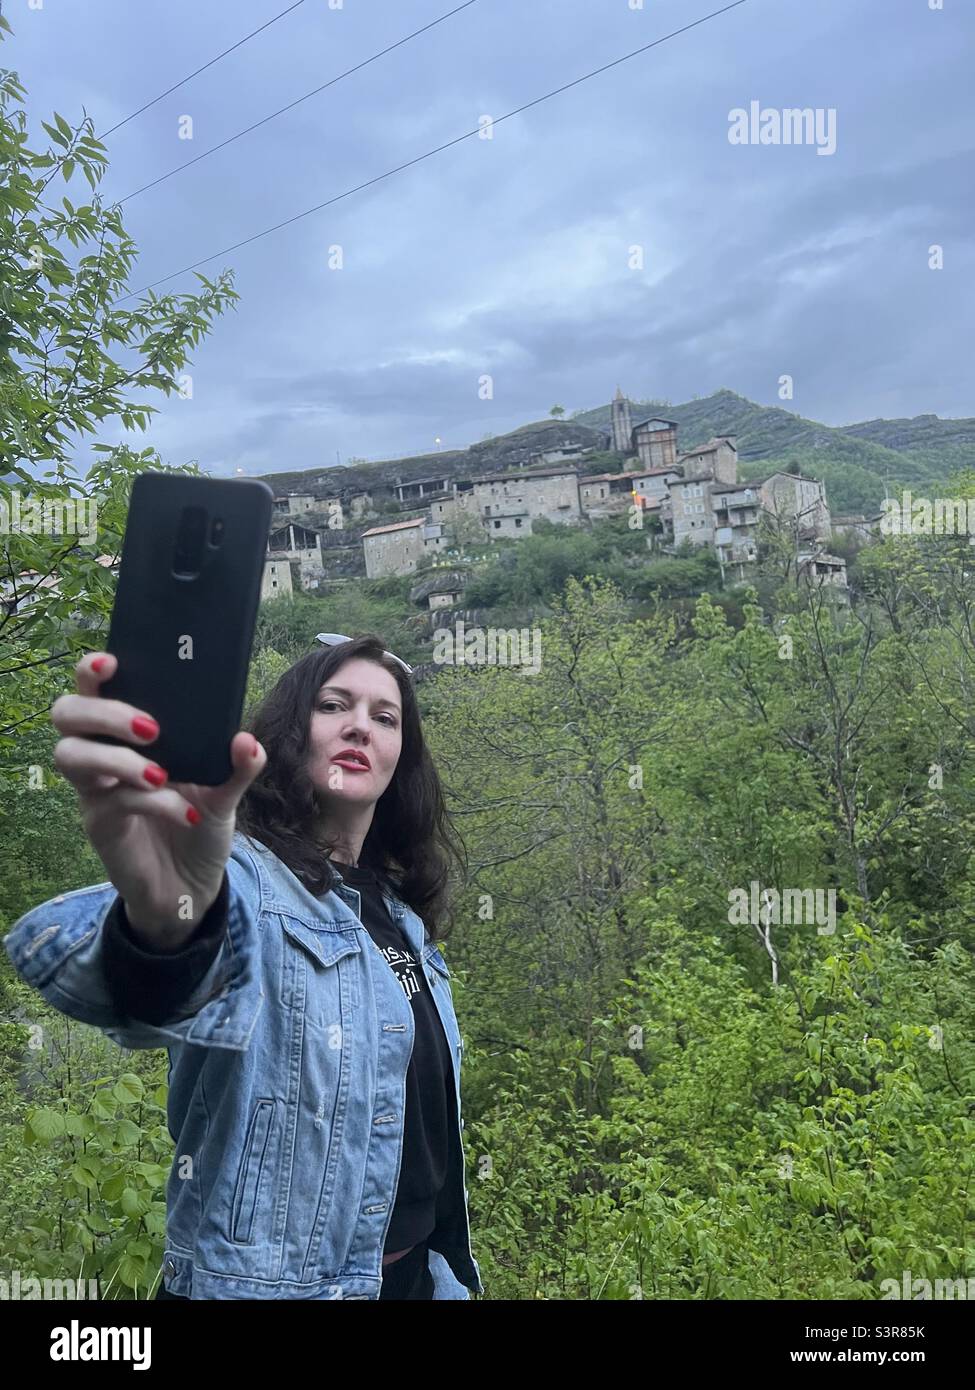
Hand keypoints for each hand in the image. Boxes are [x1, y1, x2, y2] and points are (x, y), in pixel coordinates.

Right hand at [51, 650, 266, 947]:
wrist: (191, 885)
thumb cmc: (198, 825)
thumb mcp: (226, 794)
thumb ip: (238, 766)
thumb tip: (246, 740)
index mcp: (127, 735)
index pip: (93, 691)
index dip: (92, 671)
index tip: (113, 660)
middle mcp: (102, 756)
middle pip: (66, 714)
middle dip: (103, 710)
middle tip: (151, 726)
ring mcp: (96, 790)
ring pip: (71, 755)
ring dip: (117, 756)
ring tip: (160, 772)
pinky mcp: (101, 825)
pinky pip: (115, 802)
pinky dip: (155, 803)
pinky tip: (188, 814)